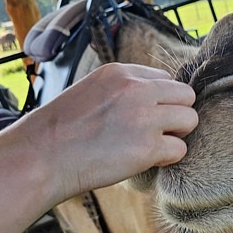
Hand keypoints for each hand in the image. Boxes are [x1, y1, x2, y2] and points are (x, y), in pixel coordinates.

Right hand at [24, 63, 197, 198]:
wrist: (42, 157)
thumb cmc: (63, 130)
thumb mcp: (93, 90)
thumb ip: (126, 90)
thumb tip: (159, 99)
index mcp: (122, 72)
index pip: (165, 79)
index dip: (161, 100)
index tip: (144, 116)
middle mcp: (136, 89)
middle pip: (186, 96)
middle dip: (177, 115)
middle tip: (157, 132)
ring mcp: (144, 117)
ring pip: (190, 120)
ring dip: (177, 135)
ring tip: (153, 145)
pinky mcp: (148, 147)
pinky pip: (181, 149)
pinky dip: (168, 158)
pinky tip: (148, 160)